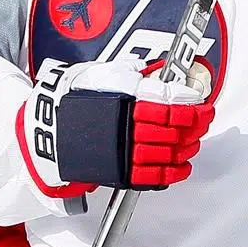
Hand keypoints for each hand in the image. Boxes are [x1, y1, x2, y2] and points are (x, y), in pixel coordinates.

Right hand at [18, 57, 213, 196]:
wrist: (43, 133)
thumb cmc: (69, 101)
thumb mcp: (98, 74)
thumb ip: (127, 72)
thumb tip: (151, 70)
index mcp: (123, 99)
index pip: (169, 102)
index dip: (191, 103)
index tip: (201, 102)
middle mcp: (126, 126)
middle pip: (174, 127)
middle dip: (195, 124)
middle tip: (204, 119)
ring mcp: (124, 151)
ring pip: (169, 151)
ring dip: (187, 147)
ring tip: (193, 140)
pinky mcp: (120, 172)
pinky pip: (155, 176)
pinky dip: (173, 172)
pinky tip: (182, 166)